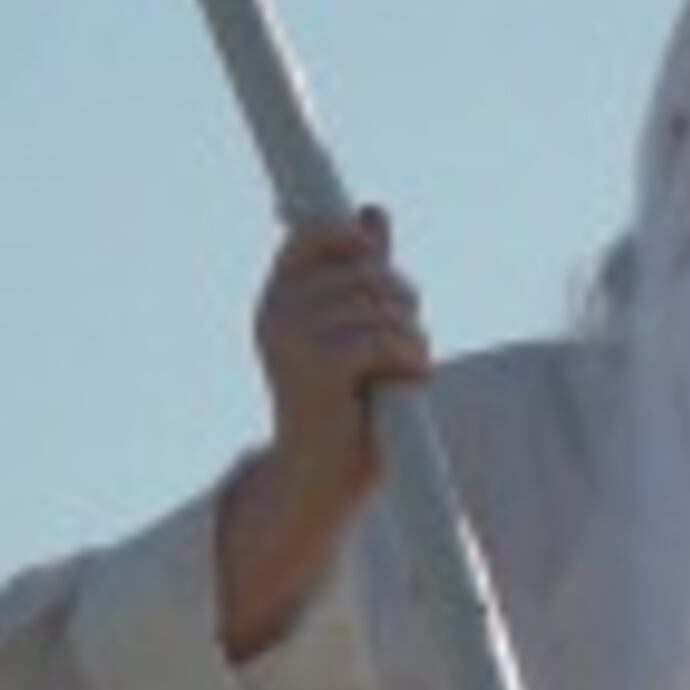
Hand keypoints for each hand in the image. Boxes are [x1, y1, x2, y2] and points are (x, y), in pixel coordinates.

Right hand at [253, 207, 431, 487]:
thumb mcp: (352, 329)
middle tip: (407, 340)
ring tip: (408, 367)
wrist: (320, 478)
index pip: (314, 235)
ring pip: (382, 306)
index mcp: (277, 301)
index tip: (378, 263)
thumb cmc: (343, 405)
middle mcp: (277, 315)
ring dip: (412, 336)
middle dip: (402, 301)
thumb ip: (361, 274)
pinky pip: (385, 340)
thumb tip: (374, 211)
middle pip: (366, 269)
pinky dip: (411, 359)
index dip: (354, 238)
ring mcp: (294, 341)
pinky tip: (410, 379)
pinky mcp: (320, 369)